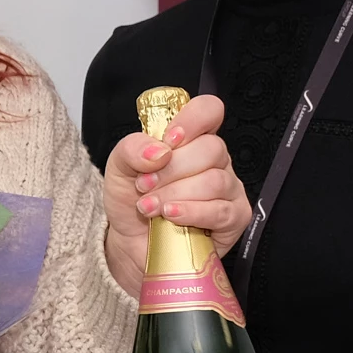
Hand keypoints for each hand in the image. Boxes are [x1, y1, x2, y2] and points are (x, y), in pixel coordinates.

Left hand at [100, 93, 247, 285]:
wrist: (130, 241)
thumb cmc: (131, 199)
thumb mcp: (119, 167)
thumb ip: (132, 148)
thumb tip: (159, 150)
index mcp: (192, 139)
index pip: (209, 111)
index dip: (192, 121)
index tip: (168, 140)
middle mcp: (215, 160)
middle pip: (211, 148)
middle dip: (171, 169)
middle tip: (145, 186)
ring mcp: (228, 188)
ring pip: (214, 181)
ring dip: (176, 194)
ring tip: (150, 207)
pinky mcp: (234, 218)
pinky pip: (221, 211)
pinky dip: (192, 212)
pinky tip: (171, 216)